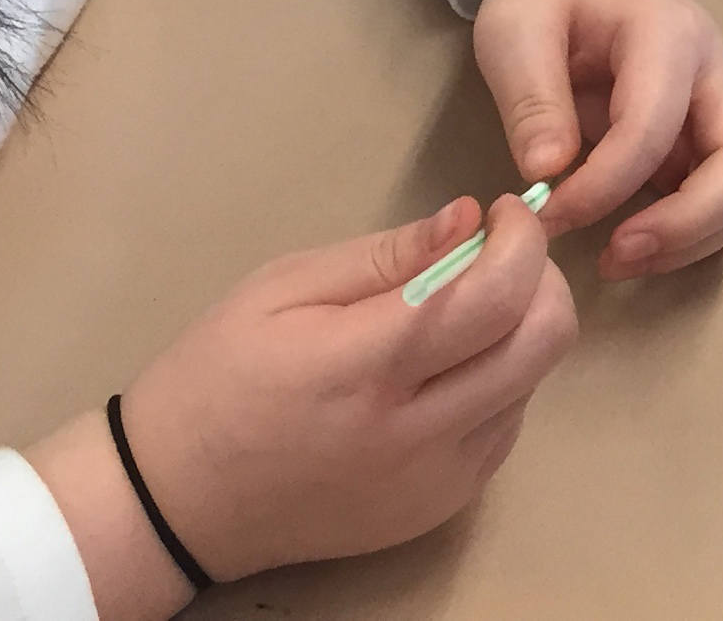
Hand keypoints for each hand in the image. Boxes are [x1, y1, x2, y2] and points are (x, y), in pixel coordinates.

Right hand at [30, 195, 577, 600]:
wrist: (177, 505)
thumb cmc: (217, 379)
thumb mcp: (280, 291)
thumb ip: (384, 256)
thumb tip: (469, 219)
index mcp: (366, 368)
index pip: (496, 296)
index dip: (522, 240)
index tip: (504, 212)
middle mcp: (416, 434)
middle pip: (545, 340)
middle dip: (541, 279)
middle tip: (495, 256)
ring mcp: (436, 481)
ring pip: (534, 383)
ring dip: (518, 332)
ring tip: (459, 314)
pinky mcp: (441, 509)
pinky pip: (505, 428)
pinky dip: (498, 383)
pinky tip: (444, 370)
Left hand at [469, 0, 722, 278]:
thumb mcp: (513, 28)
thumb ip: (530, 96)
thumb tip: (546, 173)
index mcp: (668, 32)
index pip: (657, 121)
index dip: (606, 182)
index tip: (548, 213)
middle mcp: (715, 70)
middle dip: (691, 221)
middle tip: (618, 254)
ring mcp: (720, 104)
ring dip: (694, 237)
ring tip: (619, 259)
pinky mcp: (708, 136)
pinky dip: (690, 233)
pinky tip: (632, 244)